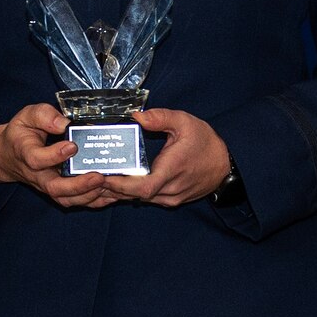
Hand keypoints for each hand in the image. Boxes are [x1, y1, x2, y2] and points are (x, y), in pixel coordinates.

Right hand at [0, 103, 115, 208]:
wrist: (9, 155)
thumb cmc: (21, 133)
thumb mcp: (26, 116)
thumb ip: (43, 115)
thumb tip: (63, 122)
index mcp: (27, 153)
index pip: (37, 159)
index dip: (55, 155)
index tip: (72, 146)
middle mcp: (38, 175)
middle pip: (55, 188)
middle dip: (78, 185)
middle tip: (98, 176)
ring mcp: (48, 185)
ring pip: (66, 199)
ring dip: (88, 195)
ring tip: (108, 185)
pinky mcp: (59, 191)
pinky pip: (75, 201)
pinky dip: (94, 201)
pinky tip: (111, 195)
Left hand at [103, 108, 232, 205]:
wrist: (225, 164)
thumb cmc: (206, 142)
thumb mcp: (185, 121)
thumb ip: (160, 117)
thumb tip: (136, 115)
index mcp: (173, 169)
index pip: (144, 186)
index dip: (122, 185)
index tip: (103, 177)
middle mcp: (171, 189)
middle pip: (136, 195)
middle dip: (113, 188)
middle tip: (91, 177)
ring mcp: (171, 197)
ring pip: (140, 199)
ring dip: (120, 192)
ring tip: (98, 180)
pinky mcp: (171, 200)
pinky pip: (147, 199)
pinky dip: (131, 193)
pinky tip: (117, 185)